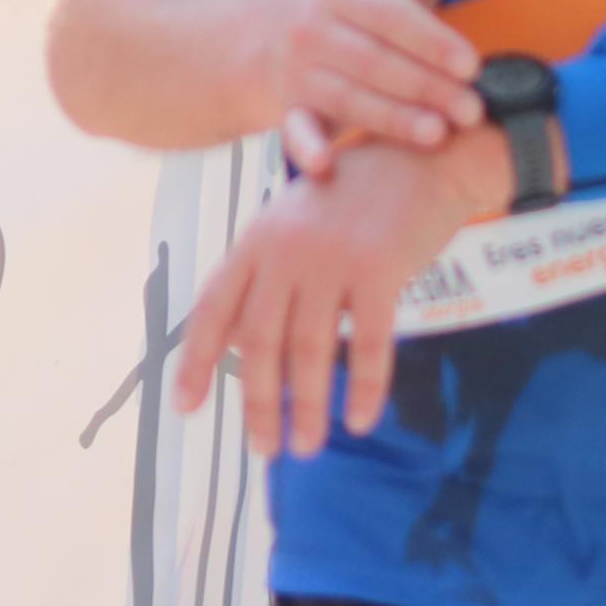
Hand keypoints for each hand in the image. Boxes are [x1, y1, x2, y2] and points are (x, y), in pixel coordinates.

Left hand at [176, 132, 504, 454]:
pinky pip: (369, 343)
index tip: (184, 408)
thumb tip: (232, 345)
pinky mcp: (380, 267)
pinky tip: (361, 420)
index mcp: (256, 241)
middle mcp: (285, 249)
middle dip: (258, 403)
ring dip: (308, 407)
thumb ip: (260, 280)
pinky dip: (365, 387)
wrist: (421, 157)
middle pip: (260, 341)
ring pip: (311, 350)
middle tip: (265, 449)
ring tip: (307, 447)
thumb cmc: (353, 199)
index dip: (195, 362)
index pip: (212, 310)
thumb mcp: (292, 227)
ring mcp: (331, 256)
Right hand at [256, 0, 492, 169]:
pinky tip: (327, 165)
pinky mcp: (291, 112)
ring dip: (391, 119)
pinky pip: (294, 130)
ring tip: (436, 135)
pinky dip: (305, 148)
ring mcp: (300, 72)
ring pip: (347, 98)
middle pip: (375, 61)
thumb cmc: (362, 9)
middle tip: (472, 110)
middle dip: (426, 87)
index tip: (472, 64)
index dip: (430, 40)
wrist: (279, 41)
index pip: (390, 15)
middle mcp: (315, 29)